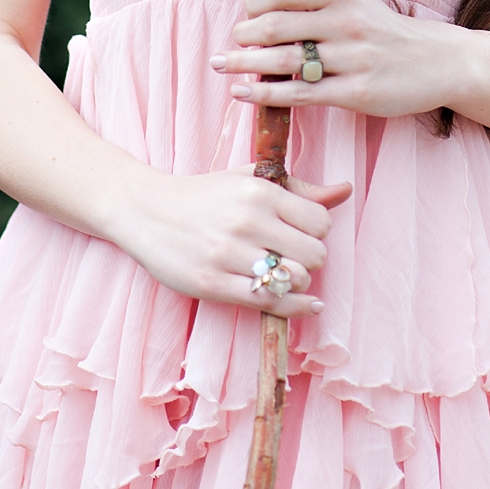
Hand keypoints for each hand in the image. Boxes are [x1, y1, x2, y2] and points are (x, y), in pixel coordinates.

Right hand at [109, 163, 353, 314]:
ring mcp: (228, 254)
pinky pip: (270, 303)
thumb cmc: (203, 195)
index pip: (320, 222)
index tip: (298, 234)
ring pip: (295, 280)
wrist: (144, 210)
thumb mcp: (247, 180)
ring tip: (282, 275)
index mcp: (258, 191)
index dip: (316, 232)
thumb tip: (345, 190)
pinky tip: (302, 304)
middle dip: (308, 260)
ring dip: (297, 282)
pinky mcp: (212, 284)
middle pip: (315, 255)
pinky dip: (294, 308)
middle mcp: (246, 221)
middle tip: (289, 257)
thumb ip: (298, 188)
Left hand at [211, 0, 456, 121]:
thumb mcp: (355, 4)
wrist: (438, 62)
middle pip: (275, 26)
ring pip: (283, 61)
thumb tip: (260, 11)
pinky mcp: (356, 94)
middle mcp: (345, 23)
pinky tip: (241, 93)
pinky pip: (299, 94)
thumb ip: (315, 3)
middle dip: (243, 35)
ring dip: (243, 63)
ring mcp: (352, 60)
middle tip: (230, 44)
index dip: (254, 3)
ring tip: (221, 65)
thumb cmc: (385, 33)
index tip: (245, 15)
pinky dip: (264, 94)